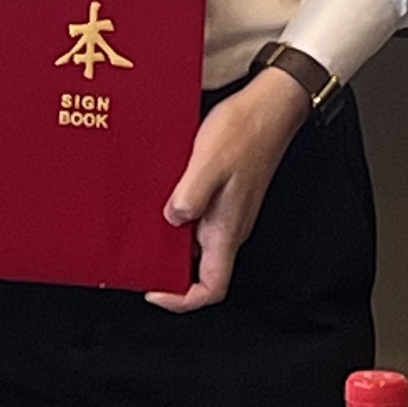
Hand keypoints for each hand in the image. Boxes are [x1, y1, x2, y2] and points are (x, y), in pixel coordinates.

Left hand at [146, 69, 311, 312]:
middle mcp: (230, 227)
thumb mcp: (209, 162)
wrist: (269, 106)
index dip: (182, 300)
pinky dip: (177, 216)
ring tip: (142, 227)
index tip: (154, 291)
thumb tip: (171, 219)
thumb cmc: (245, 131)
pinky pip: (198, 218)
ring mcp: (228, 212)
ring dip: (170, 242)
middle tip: (139, 258)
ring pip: (197, 244)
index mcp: (228, 230)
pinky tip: (161, 197)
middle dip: (169, 271)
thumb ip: (190, 195)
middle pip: (200, 271)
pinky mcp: (224, 195)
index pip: (211, 288)